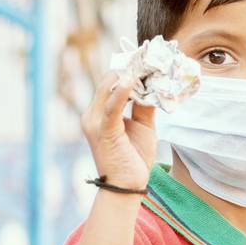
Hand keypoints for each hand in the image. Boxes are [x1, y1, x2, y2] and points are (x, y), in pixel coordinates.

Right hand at [83, 72, 157, 193]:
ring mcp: (94, 121)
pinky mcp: (102, 129)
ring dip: (128, 76)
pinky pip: (111, 106)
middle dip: (130, 69)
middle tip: (151, 58)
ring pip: (108, 88)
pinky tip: (132, 81)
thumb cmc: (134, 159)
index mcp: (101, 113)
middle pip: (109, 81)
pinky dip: (121, 92)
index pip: (111, 83)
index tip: (148, 61)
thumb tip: (152, 87)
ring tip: (146, 66)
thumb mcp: (143, 127)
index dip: (129, 71)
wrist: (127, 186)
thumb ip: (143, 106)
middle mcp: (93, 114)